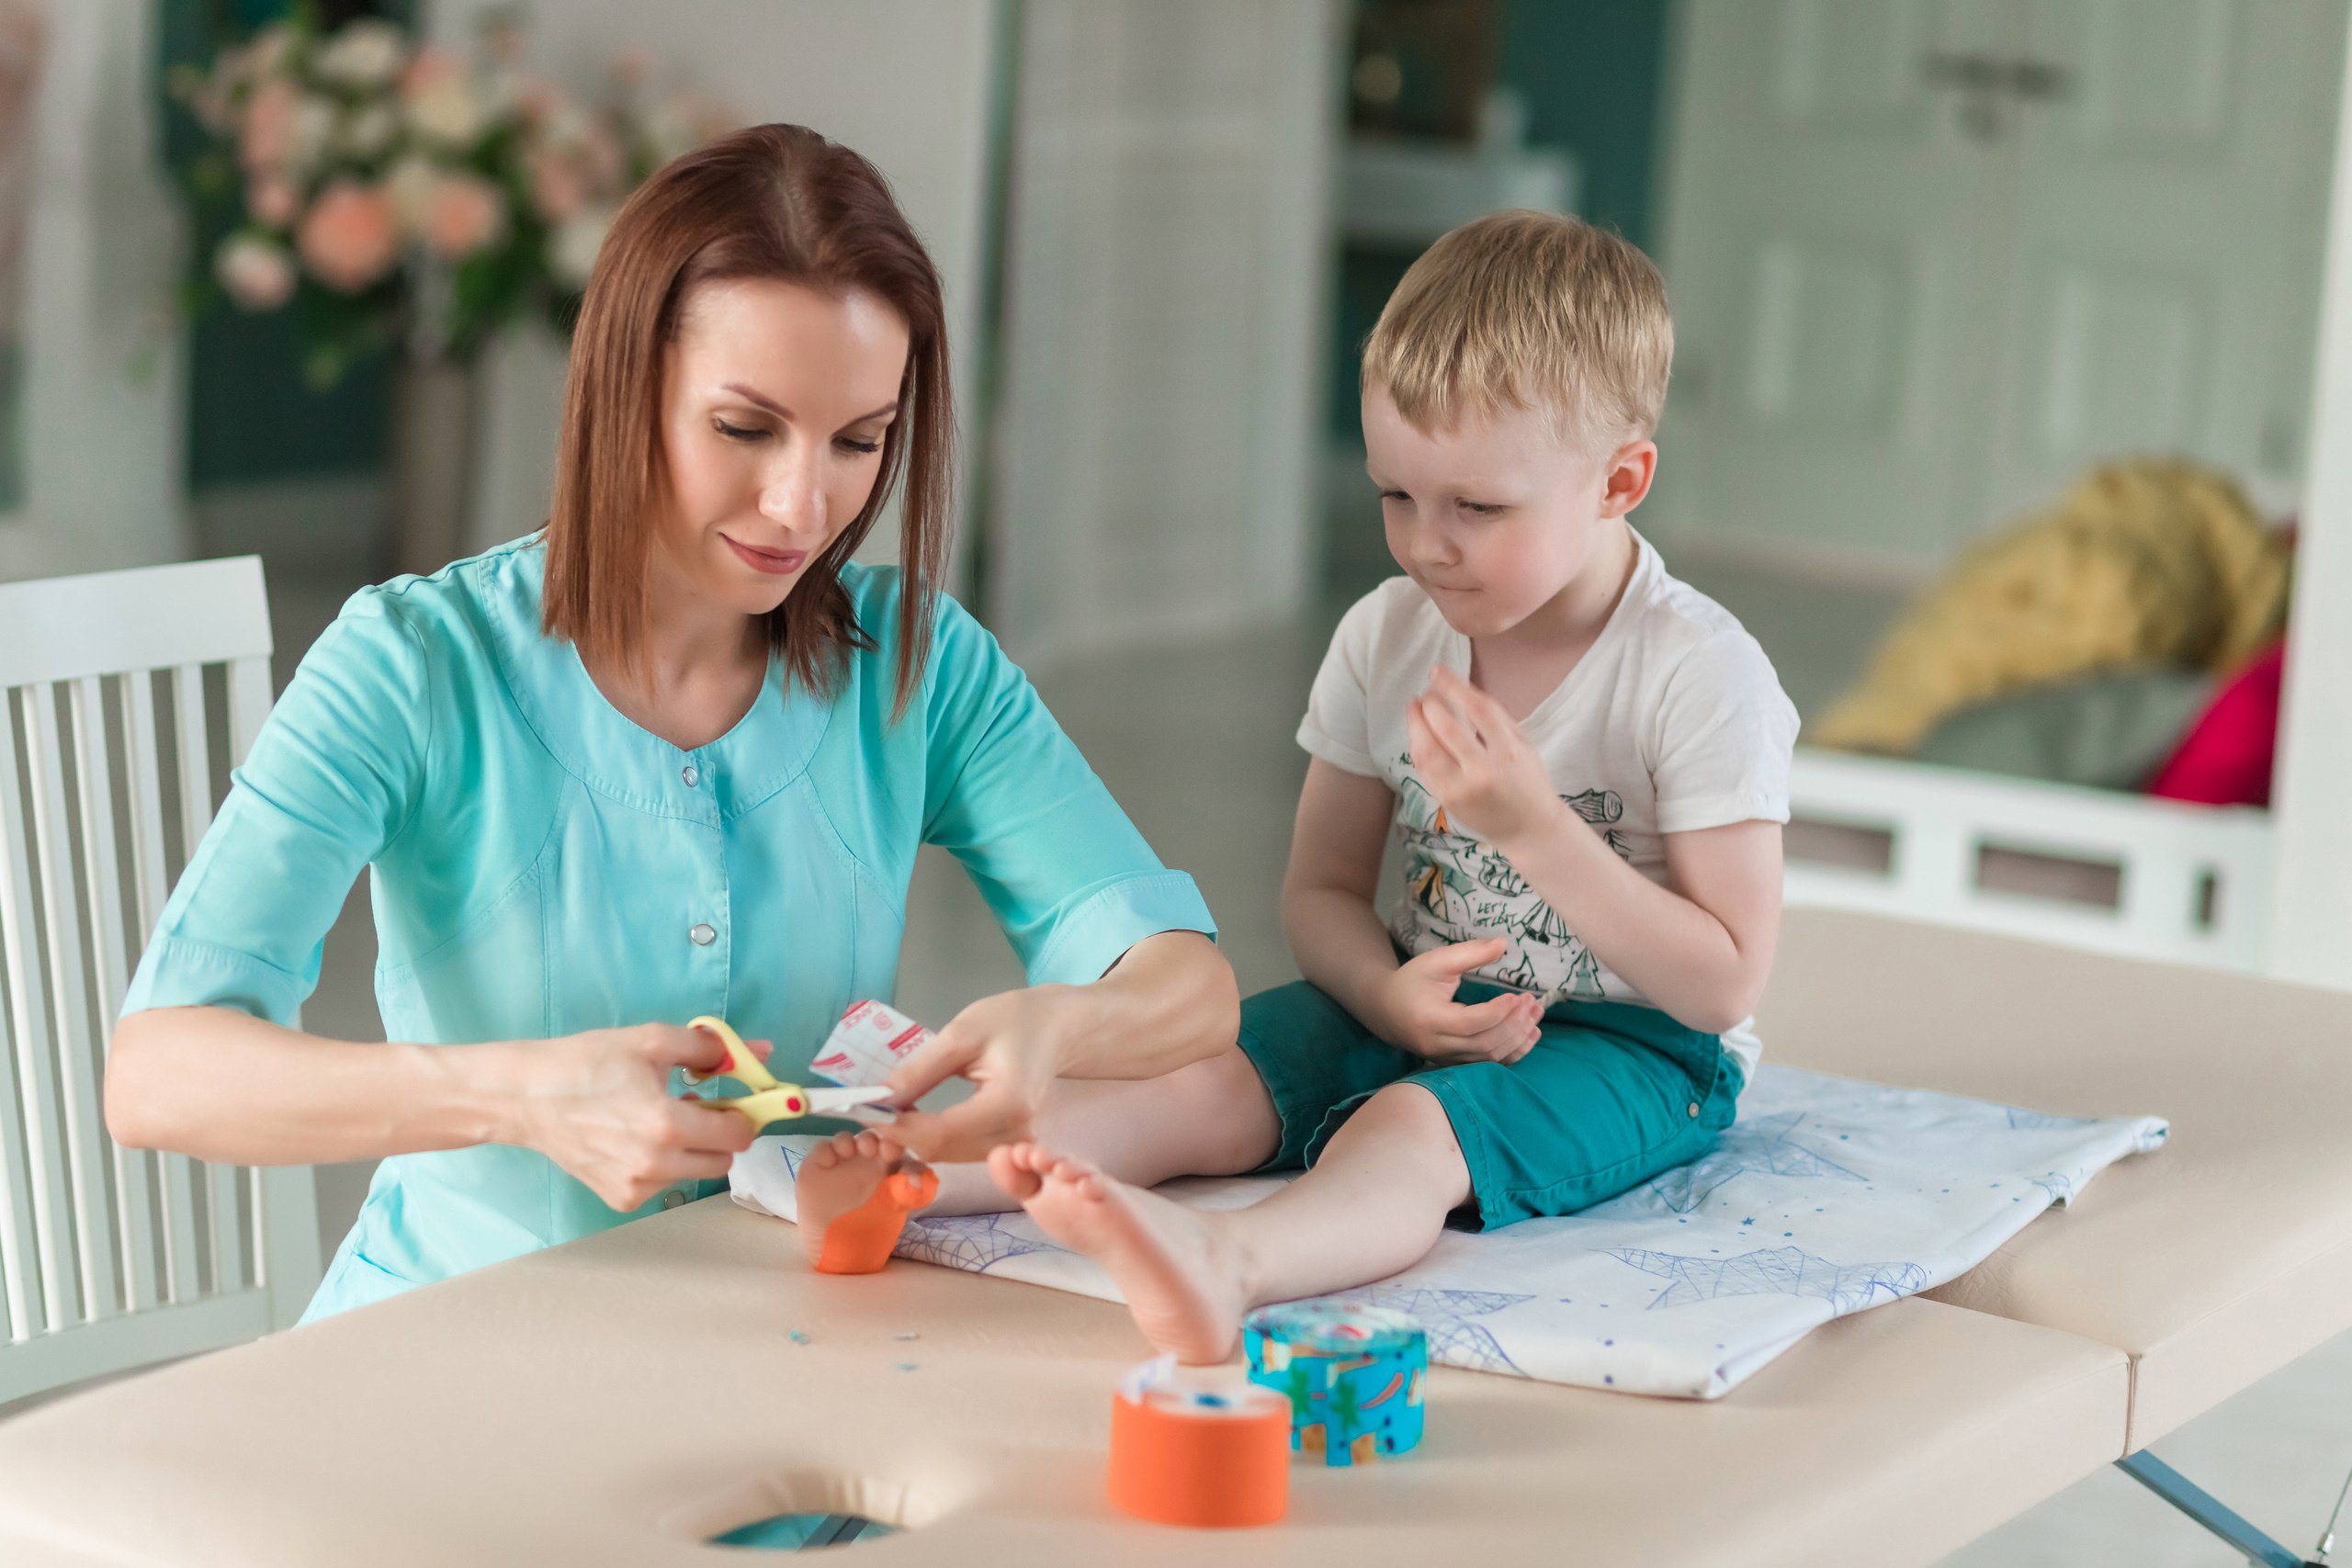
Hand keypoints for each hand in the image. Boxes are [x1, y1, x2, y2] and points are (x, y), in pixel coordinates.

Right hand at [499, 1023, 766, 1211]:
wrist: (527, 1097)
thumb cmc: (588, 1062)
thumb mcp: (651, 1040)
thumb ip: (710, 1048)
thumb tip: (760, 1053)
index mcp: (667, 1124)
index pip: (738, 1134)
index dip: (742, 1114)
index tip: (733, 1101)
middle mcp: (655, 1164)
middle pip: (722, 1159)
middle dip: (717, 1134)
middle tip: (693, 1108)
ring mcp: (637, 1187)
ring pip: (693, 1172)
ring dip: (689, 1150)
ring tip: (654, 1120)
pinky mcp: (621, 1199)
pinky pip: (663, 1184)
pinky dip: (660, 1165)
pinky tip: (632, 1140)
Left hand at [881, 984, 1080, 1162]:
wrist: (1054, 1028)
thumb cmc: (1012, 1021)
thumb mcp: (960, 1035)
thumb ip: (918, 1072)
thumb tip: (877, 1101)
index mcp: (1009, 1103)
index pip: (941, 1133)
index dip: (897, 1128)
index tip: (865, 1111)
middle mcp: (1015, 1134)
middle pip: (942, 1150)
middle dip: (900, 1135)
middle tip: (870, 1110)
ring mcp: (1014, 1144)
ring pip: (947, 1156)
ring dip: (912, 1139)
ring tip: (889, 1111)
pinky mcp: (1008, 1146)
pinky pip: (960, 1151)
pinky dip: (931, 1138)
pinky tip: (914, 1118)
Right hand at [1369, 938, 1543, 1064]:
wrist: (1386, 1009)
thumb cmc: (1413, 980)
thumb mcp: (1437, 960)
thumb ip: (1470, 952)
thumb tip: (1504, 943)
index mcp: (1429, 1018)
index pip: (1469, 1022)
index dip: (1498, 1011)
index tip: (1518, 995)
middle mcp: (1437, 1045)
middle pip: (1484, 1044)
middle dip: (1514, 1024)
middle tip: (1532, 1002)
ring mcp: (1446, 1059)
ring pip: (1490, 1058)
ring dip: (1519, 1038)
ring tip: (1536, 1015)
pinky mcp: (1455, 1064)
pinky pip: (1489, 1065)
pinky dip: (1514, 1052)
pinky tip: (1530, 1035)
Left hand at [1407, 665, 1561, 849]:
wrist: (1529, 828)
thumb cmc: (1528, 780)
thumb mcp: (1523, 743)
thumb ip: (1495, 719)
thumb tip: (1462, 690)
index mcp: (1509, 751)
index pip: (1477, 709)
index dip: (1453, 686)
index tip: (1438, 671)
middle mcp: (1484, 770)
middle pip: (1446, 727)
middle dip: (1431, 703)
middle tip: (1428, 691)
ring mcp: (1461, 788)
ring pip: (1427, 749)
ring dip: (1415, 722)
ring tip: (1415, 705)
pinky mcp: (1446, 800)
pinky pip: (1423, 768)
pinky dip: (1417, 745)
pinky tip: (1417, 732)